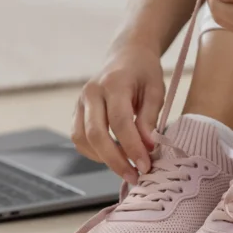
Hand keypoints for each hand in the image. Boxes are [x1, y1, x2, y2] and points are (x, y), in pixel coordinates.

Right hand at [71, 42, 165, 183]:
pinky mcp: (76, 111)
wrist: (126, 56)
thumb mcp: (156, 90)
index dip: (132, 147)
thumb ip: (150, 118)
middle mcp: (91, 93)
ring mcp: (80, 102)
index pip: (120, 122)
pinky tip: (115, 156)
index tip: (146, 166)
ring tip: (128, 168)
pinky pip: (79, 138)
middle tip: (135, 176)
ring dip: (103, 159)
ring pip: (82, 139)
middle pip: (95, 134)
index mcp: (113, 84)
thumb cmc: (144, 72)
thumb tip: (148, 147)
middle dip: (115, 161)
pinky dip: (95, 152)